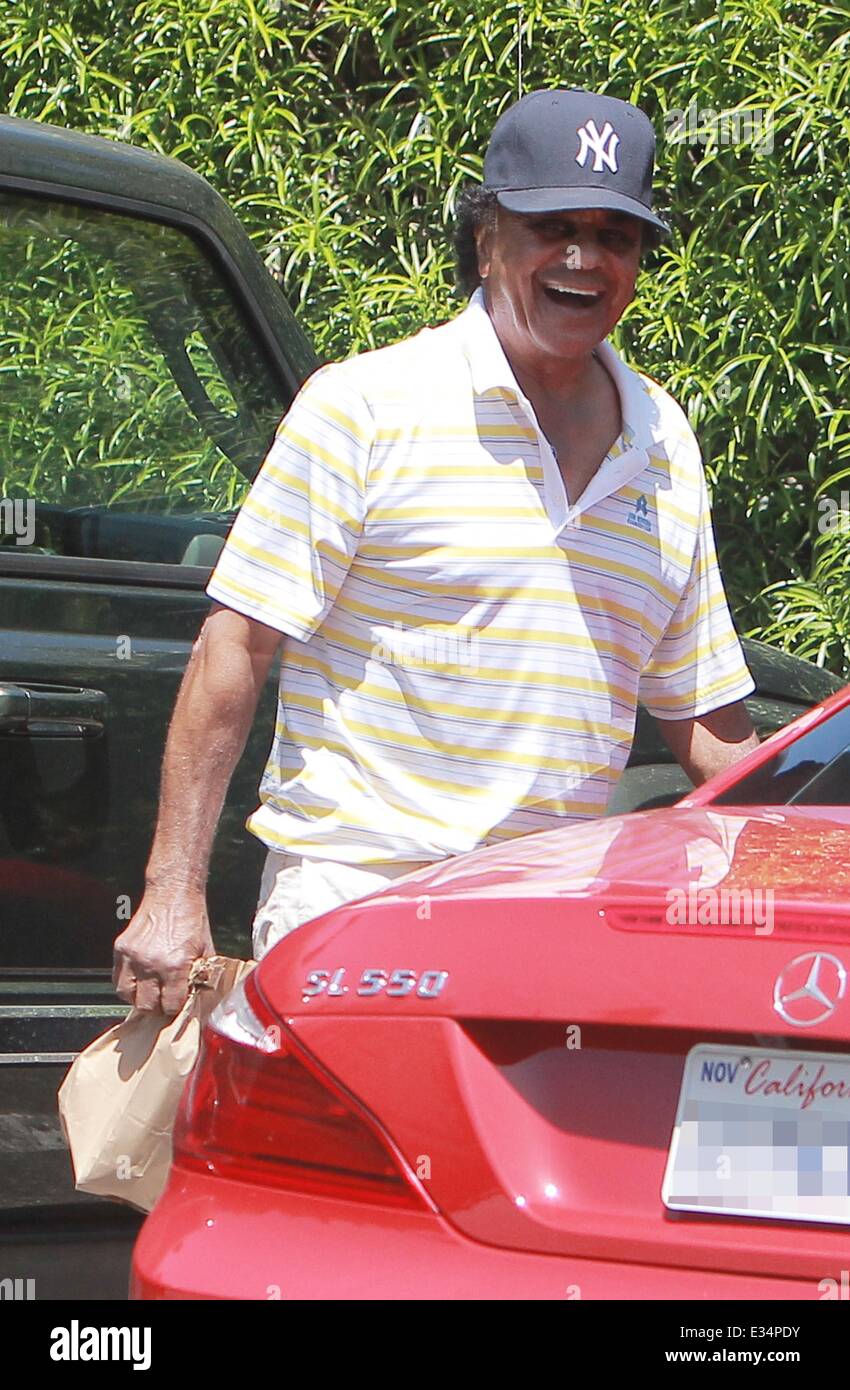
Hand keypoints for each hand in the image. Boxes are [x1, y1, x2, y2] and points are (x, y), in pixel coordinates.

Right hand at [112, 890, 213, 1014]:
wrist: (173, 893)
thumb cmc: (192, 920)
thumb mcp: (205, 950)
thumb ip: (200, 975)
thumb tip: (197, 996)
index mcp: (175, 966)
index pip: (170, 1005)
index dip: (175, 1008)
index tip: (177, 1005)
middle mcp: (151, 964)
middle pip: (147, 1005)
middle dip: (157, 1007)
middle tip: (163, 1001)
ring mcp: (133, 957)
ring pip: (127, 996)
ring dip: (139, 998)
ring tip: (149, 993)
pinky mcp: (120, 948)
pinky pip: (117, 979)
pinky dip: (126, 984)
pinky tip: (138, 981)